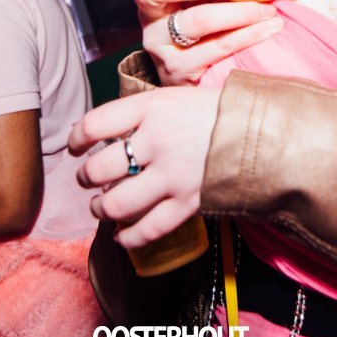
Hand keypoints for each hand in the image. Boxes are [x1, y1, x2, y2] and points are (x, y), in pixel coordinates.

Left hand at [69, 86, 219, 247]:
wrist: (261, 132)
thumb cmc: (215, 113)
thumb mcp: (174, 98)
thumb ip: (141, 116)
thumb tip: (105, 137)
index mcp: (152, 108)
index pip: (95, 124)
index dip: (77, 138)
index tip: (75, 146)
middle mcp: (158, 142)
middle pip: (99, 167)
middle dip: (86, 177)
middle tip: (88, 178)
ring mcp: (172, 176)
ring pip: (116, 203)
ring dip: (101, 208)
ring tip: (100, 206)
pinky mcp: (187, 204)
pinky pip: (146, 230)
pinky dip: (128, 237)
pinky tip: (121, 235)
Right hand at [130, 0, 282, 84]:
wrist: (194, 86)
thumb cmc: (205, 30)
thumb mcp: (199, 1)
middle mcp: (149, 18)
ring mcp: (161, 46)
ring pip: (193, 21)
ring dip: (236, 12)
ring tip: (265, 9)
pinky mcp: (179, 72)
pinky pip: (218, 48)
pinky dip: (249, 34)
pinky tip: (270, 26)